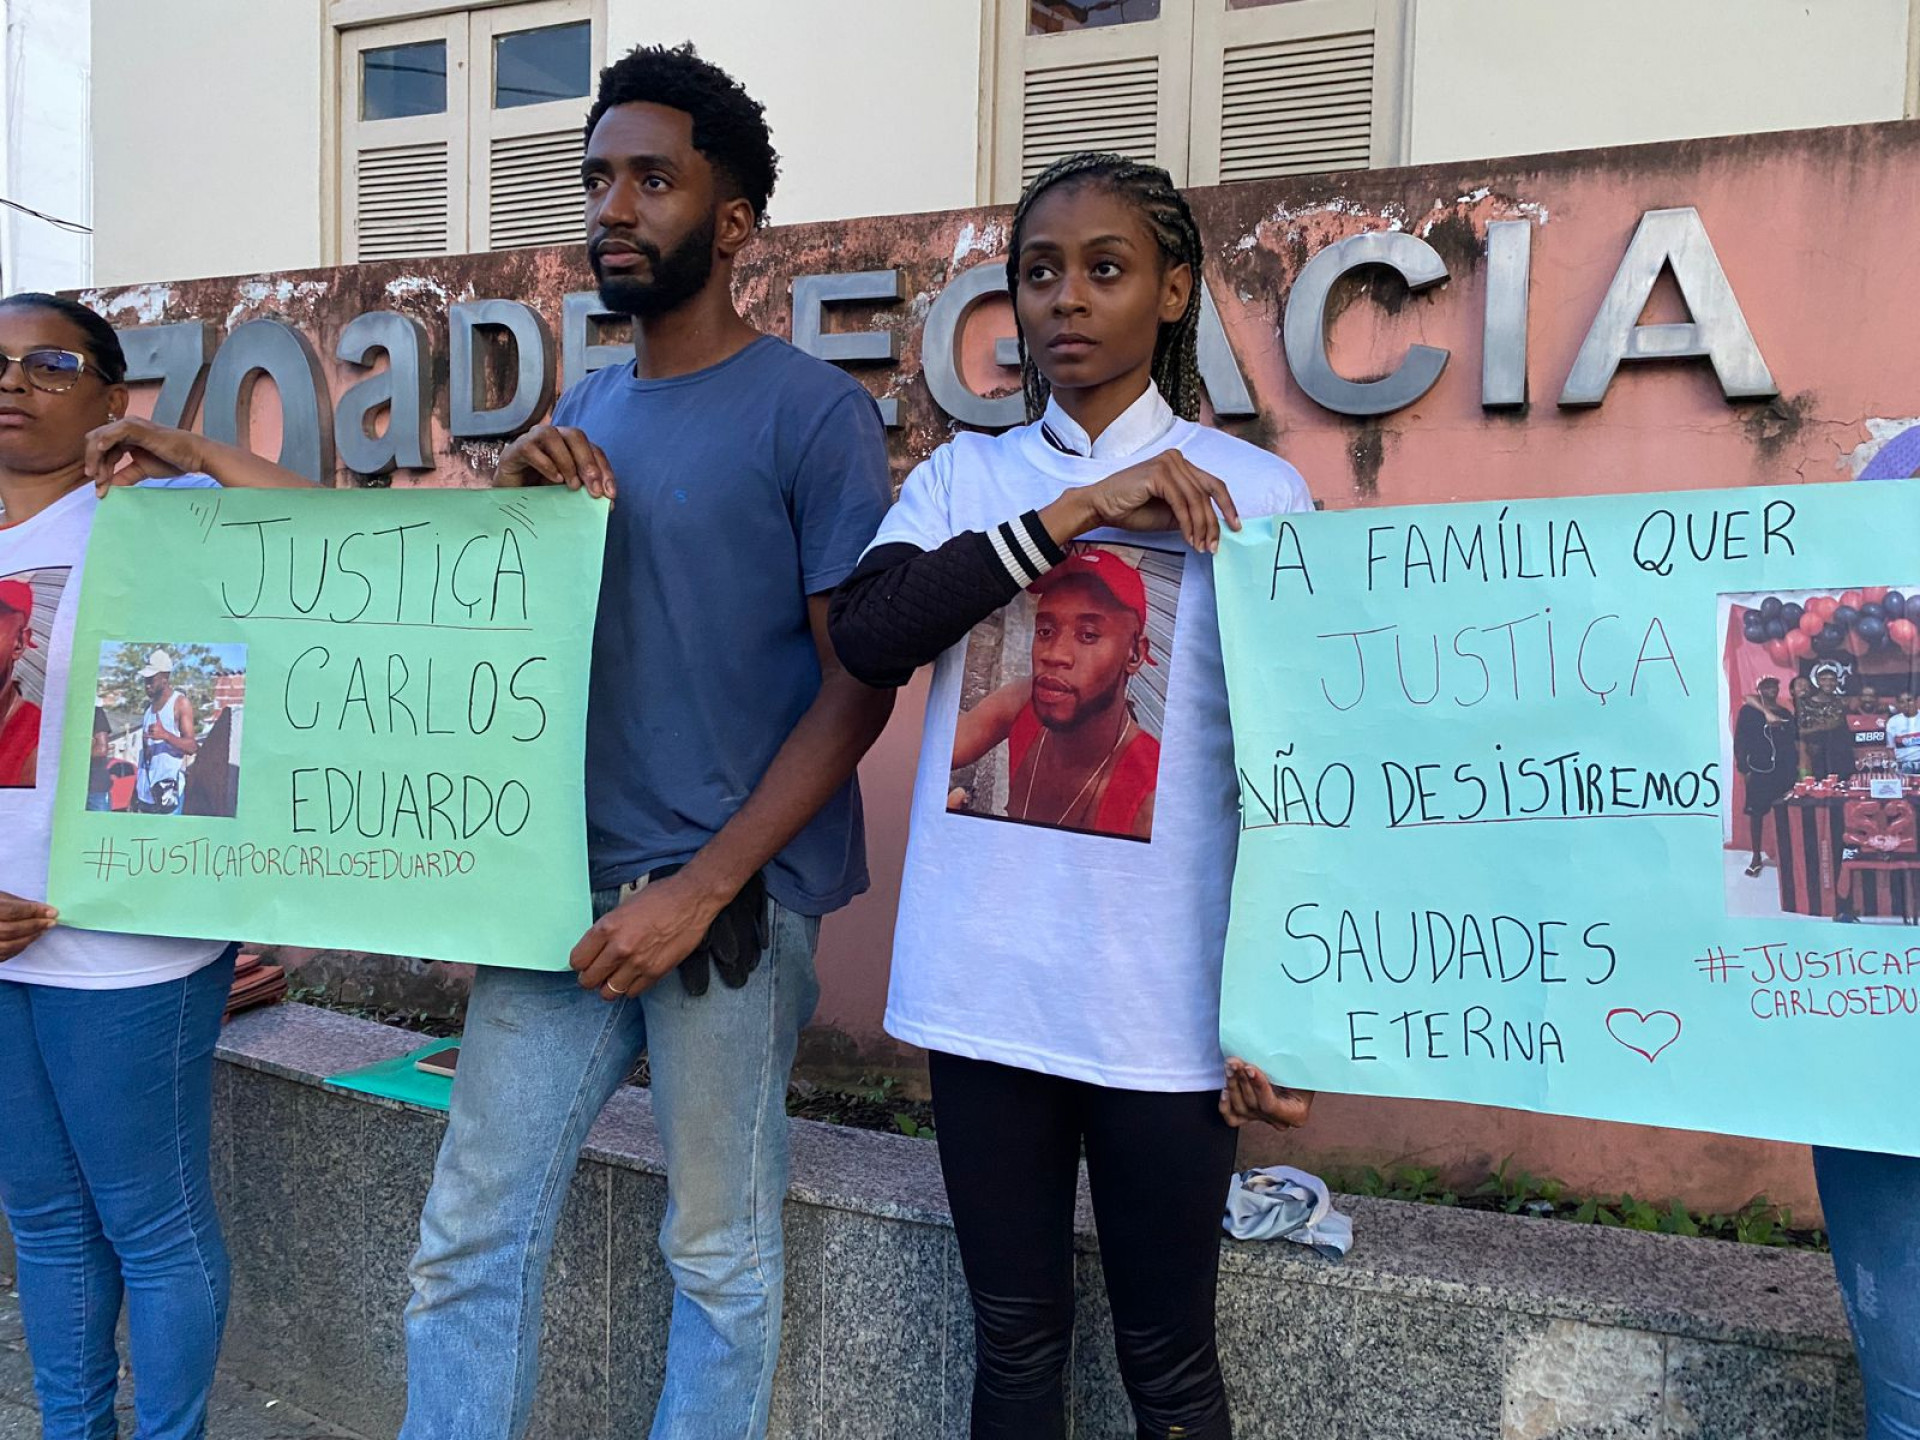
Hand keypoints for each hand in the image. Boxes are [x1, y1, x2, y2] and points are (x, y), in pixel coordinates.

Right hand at [0, 891, 56, 961]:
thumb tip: (46, 911)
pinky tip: (29, 940)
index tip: (53, 911)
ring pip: (8, 945)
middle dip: (34, 926)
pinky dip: (19, 948)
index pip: (12, 911)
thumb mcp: (1, 897)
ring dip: (30, 939)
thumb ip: (20, 904)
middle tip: (51, 922)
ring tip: (42, 931)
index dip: (34, 912)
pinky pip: (3, 955)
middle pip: (11, 930)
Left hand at [85, 417, 206, 493]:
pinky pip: (115, 432)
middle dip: (93, 462)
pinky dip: (105, 441)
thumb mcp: (142, 471)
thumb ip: (124, 476)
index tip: (100, 488)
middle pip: (95, 441)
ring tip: (99, 476)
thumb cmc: (172, 460)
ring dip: (96, 457)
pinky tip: (100, 451)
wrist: (194, 455)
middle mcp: (124, 428)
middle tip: (97, 482)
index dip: (99, 468)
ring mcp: (130, 426)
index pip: (102, 450)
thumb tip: (109, 488)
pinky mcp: (138, 428)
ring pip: (100, 437)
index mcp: (125, 436)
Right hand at [495, 424, 615, 500]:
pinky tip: (554, 480)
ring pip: (552, 435)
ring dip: (567, 461)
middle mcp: (553, 437)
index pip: (593, 449)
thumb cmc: (541, 494)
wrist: (510, 500)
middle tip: (594, 490)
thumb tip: (609, 503)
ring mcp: (532, 440)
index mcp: (570, 445)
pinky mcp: (514, 449)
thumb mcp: (569, 494)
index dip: (604, 469)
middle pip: (576, 436)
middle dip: (588, 464)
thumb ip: (586, 492)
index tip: (610, 494)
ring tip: (571, 486)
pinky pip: (530, 448)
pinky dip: (545, 464)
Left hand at [569, 871, 723, 999]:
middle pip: (589, 980)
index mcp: (608, 927)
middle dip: (590, 978)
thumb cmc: (660, 897)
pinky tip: (634, 974)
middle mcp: (620, 948)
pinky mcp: (656, 972)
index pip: (577, 960)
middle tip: (598, 972)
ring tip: (616, 975)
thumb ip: (607, 930)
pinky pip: (632, 992)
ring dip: (609, 985)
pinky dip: (630, 987)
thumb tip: (595, 949)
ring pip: (608, 992)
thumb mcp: (623, 907)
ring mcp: (638, 962)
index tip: (585, 962)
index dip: (580, 962)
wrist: (692, 899)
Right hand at [1050, 448, 1240, 553]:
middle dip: (1214, 522)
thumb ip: (1189, 513)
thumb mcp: (1169, 514)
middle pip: (1208, 492)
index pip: (1212, 484)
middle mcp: (1177, 459)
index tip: (1234, 527)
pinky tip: (1189, 538)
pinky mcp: (1158, 473)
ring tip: (1201, 546)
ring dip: (1201, 527)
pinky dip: (1187, 523)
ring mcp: (1168, 463)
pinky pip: (1181, 502)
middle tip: (1214, 545)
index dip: (1227, 506)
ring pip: (1197, 499)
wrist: (1100, 506)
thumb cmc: (1130, 509)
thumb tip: (1212, 527)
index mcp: (1180, 465)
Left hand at [1219, 1058, 1313, 1129]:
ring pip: (1241, 1109)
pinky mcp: (1248, 1116)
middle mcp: (1279, 1121)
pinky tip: (1225, 1089)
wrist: (1293, 1069)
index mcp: (1296, 1113)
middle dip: (1242, 1081)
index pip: (1271, 1105)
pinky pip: (1232, 1118)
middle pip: (1253, 1105)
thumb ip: (1289, 1066)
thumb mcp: (1299, 1067)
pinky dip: (1226, 1105)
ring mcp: (1262, 1119)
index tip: (1250, 1069)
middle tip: (1235, 1062)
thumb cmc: (1298, 1067)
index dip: (1259, 1087)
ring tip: (1230, 1066)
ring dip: (1232, 1085)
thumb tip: (1274, 1054)